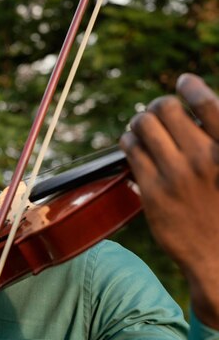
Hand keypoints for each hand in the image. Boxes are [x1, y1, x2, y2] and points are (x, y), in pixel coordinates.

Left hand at [120, 74, 218, 326]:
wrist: (218, 257)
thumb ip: (215, 138)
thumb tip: (195, 109)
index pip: (206, 102)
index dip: (191, 86)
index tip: (183, 82)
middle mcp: (204, 159)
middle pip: (166, 109)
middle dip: (159, 105)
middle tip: (158, 110)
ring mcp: (176, 176)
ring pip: (143, 125)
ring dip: (140, 120)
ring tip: (142, 126)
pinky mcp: (152, 192)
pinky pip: (131, 150)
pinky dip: (129, 141)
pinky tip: (133, 145)